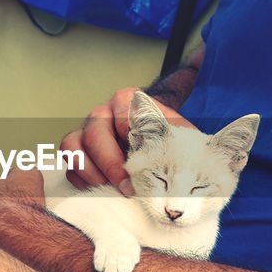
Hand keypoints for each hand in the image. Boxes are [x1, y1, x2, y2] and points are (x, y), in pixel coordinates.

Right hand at [60, 87, 191, 194]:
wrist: (158, 158)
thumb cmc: (172, 147)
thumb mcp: (184, 137)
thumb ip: (190, 131)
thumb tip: (202, 80)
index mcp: (127, 102)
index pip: (121, 106)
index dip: (129, 131)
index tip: (140, 155)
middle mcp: (103, 114)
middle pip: (95, 131)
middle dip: (111, 163)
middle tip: (128, 187)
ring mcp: (85, 133)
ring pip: (74, 147)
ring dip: (93, 173)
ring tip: (115, 191)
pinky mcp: (76, 155)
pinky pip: (69, 166)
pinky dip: (83, 180)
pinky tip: (102, 191)